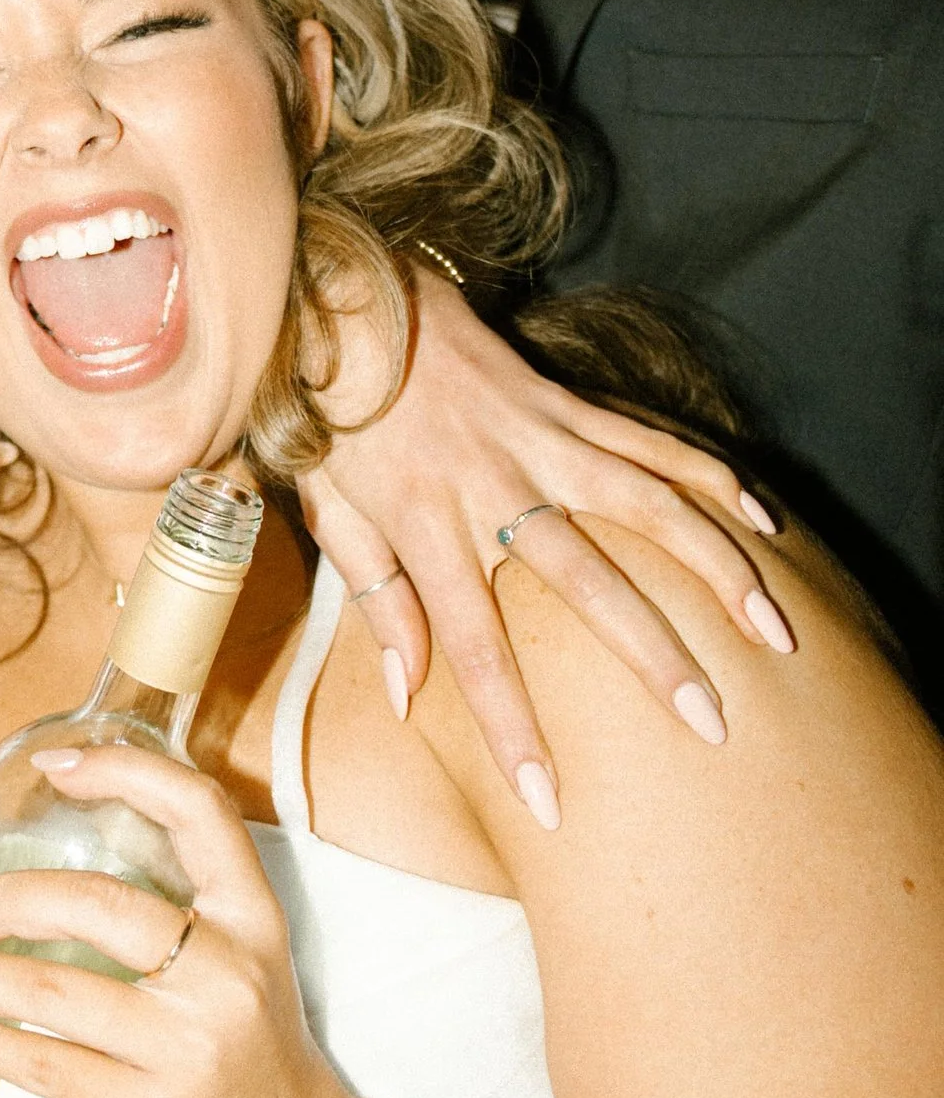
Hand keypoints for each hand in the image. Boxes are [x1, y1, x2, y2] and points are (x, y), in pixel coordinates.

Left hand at [0, 738, 354, 1097]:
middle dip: (3, 900)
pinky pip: (44, 1063)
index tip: (54, 766)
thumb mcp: (241, 971)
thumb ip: (177, 919)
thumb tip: (50, 877)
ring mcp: (191, 1048)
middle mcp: (227, 974)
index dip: (127, 773)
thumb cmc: (253, 1065)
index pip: (200, 815)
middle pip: (96, 903)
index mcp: (252, 922)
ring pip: (52, 989)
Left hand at [303, 271, 791, 823]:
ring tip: (773, 630)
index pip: (475, 649)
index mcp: (425, 528)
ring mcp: (536, 440)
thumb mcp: (330, 510)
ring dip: (716, 569)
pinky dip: (708, 480)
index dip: (513, 728)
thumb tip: (410, 695)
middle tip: (711, 723)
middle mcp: (490, 488)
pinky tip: (762, 521)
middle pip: (586, 584)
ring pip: (644, 509)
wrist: (336, 294)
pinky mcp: (563, 403)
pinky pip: (648, 444)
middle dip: (652, 658)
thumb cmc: (324, 415)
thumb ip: (376, 600)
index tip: (550, 802)